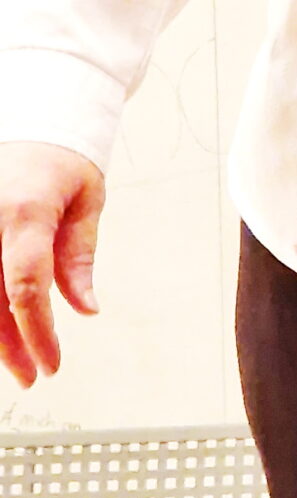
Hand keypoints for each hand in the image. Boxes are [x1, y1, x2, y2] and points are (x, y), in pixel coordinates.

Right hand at [0, 143, 103, 386]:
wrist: (35, 121)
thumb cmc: (64, 159)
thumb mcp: (86, 201)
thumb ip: (79, 257)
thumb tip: (85, 309)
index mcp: (26, 210)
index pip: (26, 287)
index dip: (37, 333)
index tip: (52, 363)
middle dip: (9, 346)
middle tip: (31, 376)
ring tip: (14, 360)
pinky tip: (1, 326)